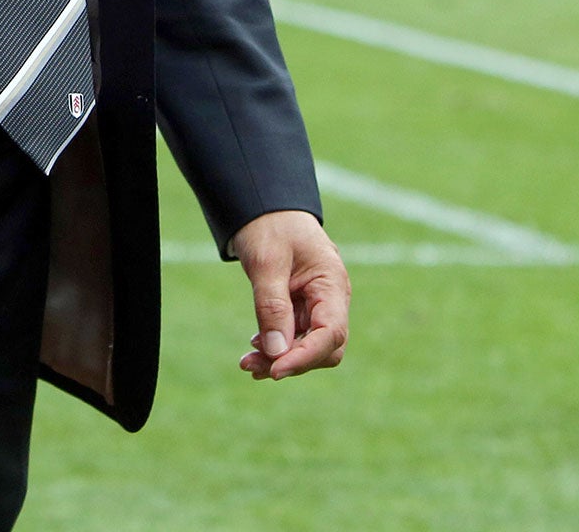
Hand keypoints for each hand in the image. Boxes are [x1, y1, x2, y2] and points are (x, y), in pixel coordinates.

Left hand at [231, 209, 349, 380]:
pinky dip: (276, 348)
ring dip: (280, 359)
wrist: (265, 208)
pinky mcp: (302, 309)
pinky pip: (296, 338)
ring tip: (246, 363)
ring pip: (309, 347)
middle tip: (251, 366)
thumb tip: (277, 353)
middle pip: (325, 348)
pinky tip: (255, 346)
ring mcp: (318, 305)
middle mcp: (331, 299)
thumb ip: (272, 307)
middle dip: (292, 362)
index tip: (274, 370)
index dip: (305, 357)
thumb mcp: (267, 263)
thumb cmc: (270, 226)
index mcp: (332, 283)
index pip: (331, 333)